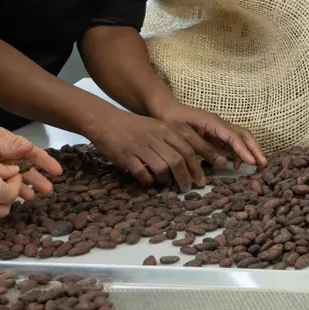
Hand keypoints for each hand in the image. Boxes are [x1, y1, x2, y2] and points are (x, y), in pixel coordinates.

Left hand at [0, 117, 60, 199]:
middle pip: (26, 169)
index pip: (33, 154)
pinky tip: (12, 199)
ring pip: (15, 179)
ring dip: (24, 187)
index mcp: (11, 145)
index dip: (45, 162)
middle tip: (47, 190)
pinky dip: (7, 192)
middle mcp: (7, 157)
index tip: (57, 171)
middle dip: (37, 179)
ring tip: (32, 197)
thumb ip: (8, 145)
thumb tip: (30, 148)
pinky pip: (0, 185)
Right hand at [89, 110, 216, 190]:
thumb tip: (188, 160)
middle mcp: (155, 138)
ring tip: (166, 184)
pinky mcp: (126, 157)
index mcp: (166, 130)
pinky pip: (142, 173)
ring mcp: (141, 147)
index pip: (187, 150)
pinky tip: (149, 181)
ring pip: (161, 168)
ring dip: (166, 180)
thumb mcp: (157, 127)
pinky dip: (148, 180)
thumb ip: (172, 140)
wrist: (106, 121)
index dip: (196, 167)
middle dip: (185, 177)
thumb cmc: (135, 126)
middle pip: (177, 161)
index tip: (201, 180)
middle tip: (188, 188)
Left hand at [155, 102, 267, 170]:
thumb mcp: (184, 136)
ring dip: (249, 151)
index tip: (252, 162)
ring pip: (240, 138)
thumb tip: (224, 163)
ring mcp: (219, 129)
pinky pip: (232, 143)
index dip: (244, 150)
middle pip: (244, 135)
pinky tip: (236, 165)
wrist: (166, 111)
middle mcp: (220, 124)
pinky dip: (238, 153)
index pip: (233, 136)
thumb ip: (204, 149)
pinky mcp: (216, 134)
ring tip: (256, 166)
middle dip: (255, 149)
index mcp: (213, 122)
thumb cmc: (172, 121)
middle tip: (264, 164)